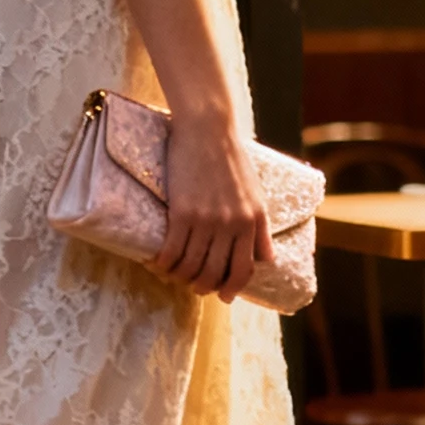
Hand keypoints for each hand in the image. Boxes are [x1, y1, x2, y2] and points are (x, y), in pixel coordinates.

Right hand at [151, 110, 274, 302]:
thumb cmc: (232, 159)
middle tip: (192, 286)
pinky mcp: (182, 212)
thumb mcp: (256, 196)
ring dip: (179, 277)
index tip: (223, 295)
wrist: (208, 129)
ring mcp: (207, 220)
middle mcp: (231, 225)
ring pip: (191, 266)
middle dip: (202, 287)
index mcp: (252, 222)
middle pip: (214, 273)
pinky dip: (163, 264)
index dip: (232, 287)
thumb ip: (261, 230)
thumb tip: (268, 260)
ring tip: (172, 275)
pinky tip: (157, 264)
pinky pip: (172, 251)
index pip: (244, 269)